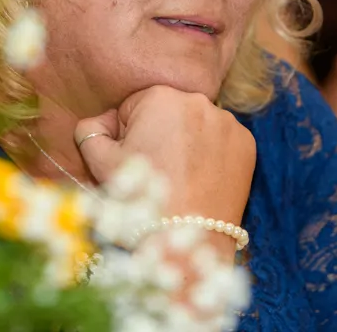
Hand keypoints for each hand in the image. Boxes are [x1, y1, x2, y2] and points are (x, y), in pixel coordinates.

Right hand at [74, 86, 255, 227]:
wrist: (188, 239)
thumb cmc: (141, 199)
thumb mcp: (100, 163)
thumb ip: (90, 132)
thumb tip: (96, 124)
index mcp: (159, 97)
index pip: (134, 108)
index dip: (127, 136)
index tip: (134, 162)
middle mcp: (197, 100)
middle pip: (167, 114)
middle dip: (158, 135)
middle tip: (157, 172)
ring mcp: (226, 121)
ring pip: (196, 126)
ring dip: (186, 143)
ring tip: (180, 178)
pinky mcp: (246, 143)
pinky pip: (221, 141)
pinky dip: (212, 155)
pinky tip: (202, 179)